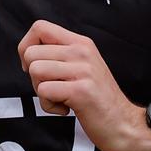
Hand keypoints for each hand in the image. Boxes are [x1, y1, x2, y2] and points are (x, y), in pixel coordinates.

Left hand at [17, 19, 150, 150]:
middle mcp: (82, 51)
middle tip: (53, 88)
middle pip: (31, 53)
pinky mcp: (81, 91)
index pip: (39, 27)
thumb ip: (60, 54)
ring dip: (41, 92)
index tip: (35, 66)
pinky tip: (66, 108)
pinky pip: (44, 91)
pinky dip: (49, 106)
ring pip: (35, 70)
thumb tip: (28, 51)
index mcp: (81, 42)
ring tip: (60, 98)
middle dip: (34, 77)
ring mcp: (83, 70)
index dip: (26, 47)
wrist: (124, 123)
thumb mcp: (82, 66)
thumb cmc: (97, 98)